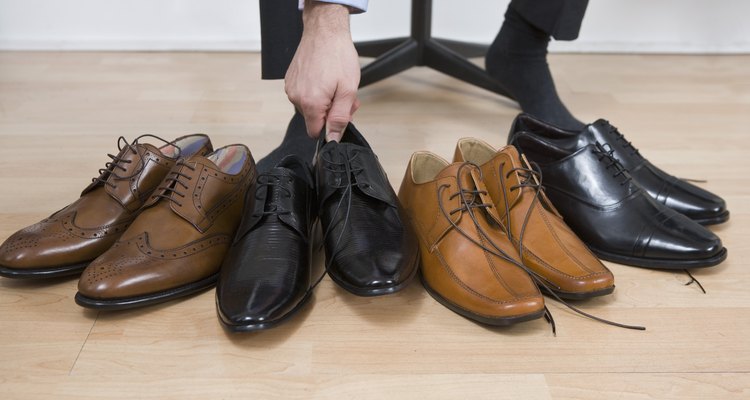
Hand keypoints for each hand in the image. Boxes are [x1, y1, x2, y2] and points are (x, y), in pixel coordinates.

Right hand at [285, 2, 360, 140]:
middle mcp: (296, 97)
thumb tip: (332, 138)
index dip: (331, 127)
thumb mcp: (348, 90)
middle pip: (314, 120)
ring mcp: (291, 88)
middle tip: (343, 95)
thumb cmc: (338, 56)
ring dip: (325, 101)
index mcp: (310, 103)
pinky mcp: (290, 80)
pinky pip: (304, 95)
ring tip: (335, 84)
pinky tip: (325, 78)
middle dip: (330, 112)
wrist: (325, 31)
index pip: (316, 133)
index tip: (341, 113)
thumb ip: (340, 118)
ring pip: (310, 107)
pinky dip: (316, 92)